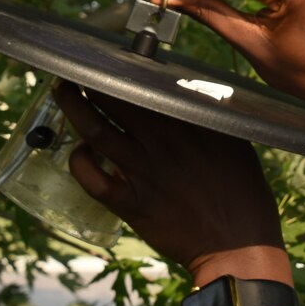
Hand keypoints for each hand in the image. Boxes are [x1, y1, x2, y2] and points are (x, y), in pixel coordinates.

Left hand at [56, 83, 282, 274]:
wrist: (237, 245)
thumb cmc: (243, 193)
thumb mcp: (235, 142)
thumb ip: (210, 117)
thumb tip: (194, 95)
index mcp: (185, 121)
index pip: (143, 83)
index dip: (120, 69)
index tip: (108, 59)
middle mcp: (158, 140)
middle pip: (111, 99)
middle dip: (87, 80)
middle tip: (74, 71)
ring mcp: (141, 171)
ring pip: (94, 130)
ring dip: (72, 108)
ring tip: (61, 94)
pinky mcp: (130, 202)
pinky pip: (91, 178)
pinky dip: (79, 161)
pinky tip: (79, 151)